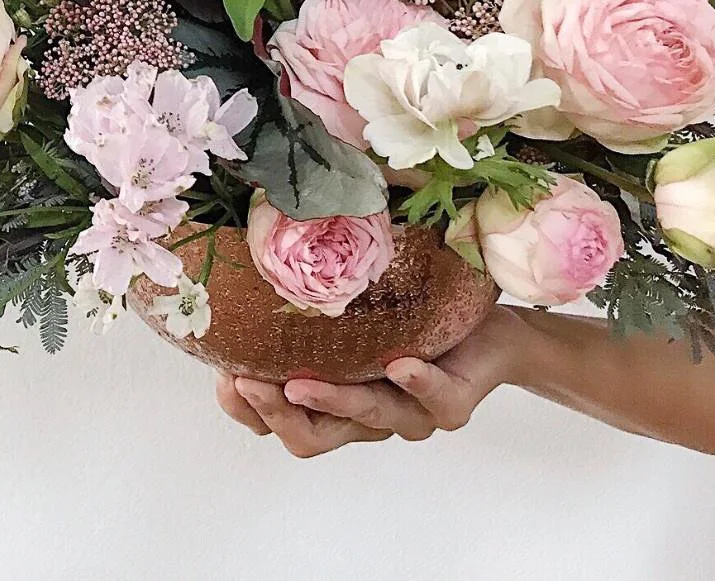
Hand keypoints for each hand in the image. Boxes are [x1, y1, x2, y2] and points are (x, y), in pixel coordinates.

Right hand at [214, 305, 523, 457]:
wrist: (490, 334)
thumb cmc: (411, 320)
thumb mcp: (345, 318)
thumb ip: (304, 318)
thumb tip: (240, 276)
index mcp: (333, 403)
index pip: (277, 423)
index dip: (246, 410)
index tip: (224, 376)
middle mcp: (366, 419)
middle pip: (309, 438)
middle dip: (274, 414)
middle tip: (246, 383)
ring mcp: (409, 415)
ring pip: (366, 418)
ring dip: (330, 400)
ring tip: (300, 384)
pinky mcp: (451, 404)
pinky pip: (434, 399)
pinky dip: (416, 383)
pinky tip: (399, 365)